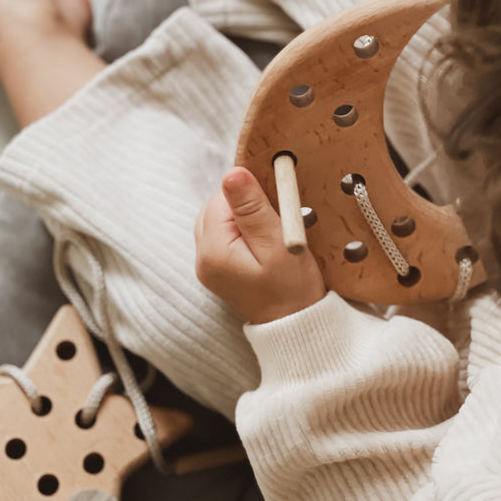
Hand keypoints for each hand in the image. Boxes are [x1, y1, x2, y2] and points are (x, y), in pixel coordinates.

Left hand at [195, 167, 325, 324]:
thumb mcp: (278, 242)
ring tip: (270, 237)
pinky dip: (244, 234)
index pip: (221, 199)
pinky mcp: (218, 271)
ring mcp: (208, 267)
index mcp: (213, 251)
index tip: (275, 212)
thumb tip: (232, 173)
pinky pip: (224, 238)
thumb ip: (252, 207)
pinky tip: (263, 247)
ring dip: (245, 220)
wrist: (298, 326)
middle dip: (246, 208)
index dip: (250, 197)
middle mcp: (203, 259)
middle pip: (216, 208)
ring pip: (220, 221)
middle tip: (274, 226)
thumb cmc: (293, 288)